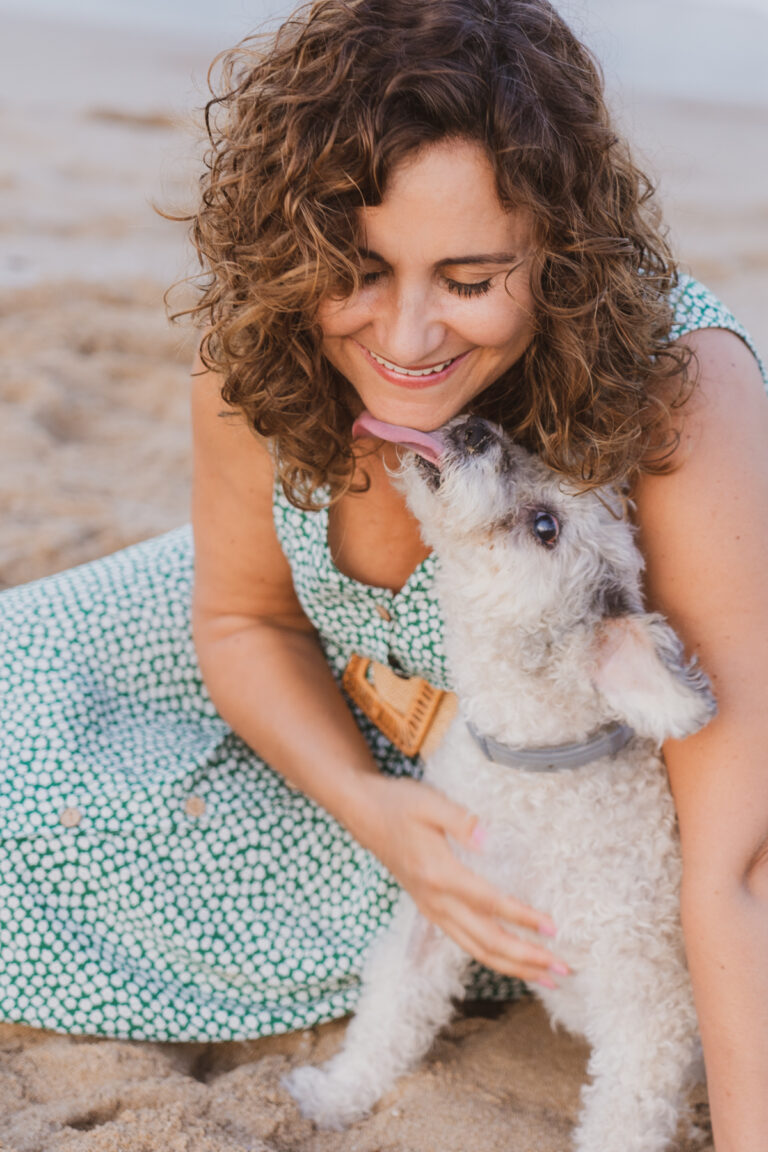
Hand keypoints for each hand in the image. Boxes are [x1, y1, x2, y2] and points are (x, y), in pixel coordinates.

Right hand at [350, 772, 568, 986]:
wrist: (363, 813)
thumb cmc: (399, 804)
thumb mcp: (430, 802)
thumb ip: (461, 821)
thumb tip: (489, 838)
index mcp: (439, 875)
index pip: (489, 904)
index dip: (522, 917)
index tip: (552, 927)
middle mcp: (436, 900)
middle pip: (487, 941)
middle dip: (527, 958)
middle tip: (563, 968)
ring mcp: (432, 909)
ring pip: (476, 950)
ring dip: (514, 967)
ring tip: (546, 977)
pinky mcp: (430, 909)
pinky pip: (465, 943)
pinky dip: (492, 957)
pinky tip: (511, 962)